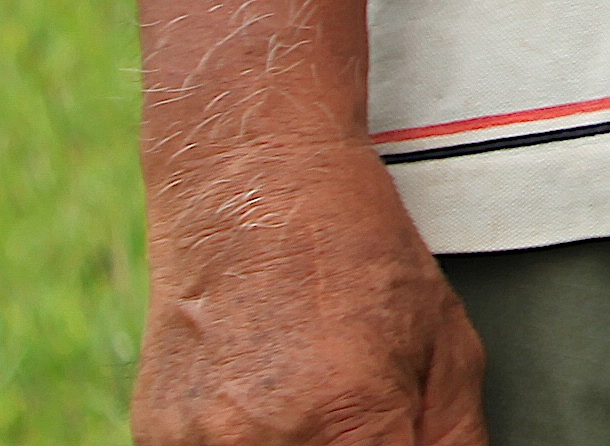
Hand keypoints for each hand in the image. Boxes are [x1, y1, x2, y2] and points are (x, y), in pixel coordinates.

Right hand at [133, 145, 481, 444]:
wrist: (254, 189)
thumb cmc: (363, 258)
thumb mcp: (445, 342)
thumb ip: (453, 438)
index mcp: (347, 416)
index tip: (401, 437)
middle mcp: (262, 442)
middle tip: (361, 408)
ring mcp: (199, 444)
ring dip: (301, 445)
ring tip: (311, 396)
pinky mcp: (156, 438)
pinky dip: (246, 442)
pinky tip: (263, 396)